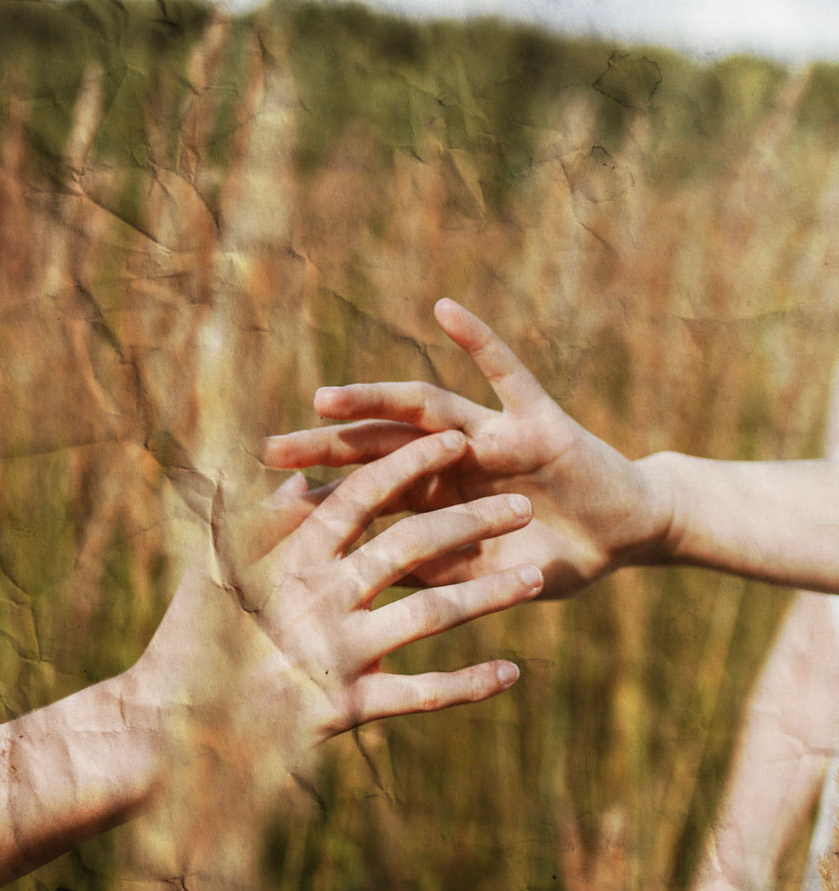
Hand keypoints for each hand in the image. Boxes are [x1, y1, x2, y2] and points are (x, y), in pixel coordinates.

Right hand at [133, 430, 543, 766]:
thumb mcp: (215, 571)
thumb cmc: (188, 646)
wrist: (168, 730)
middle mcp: (323, 598)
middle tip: (521, 506)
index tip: (457, 441)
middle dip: (472, 520)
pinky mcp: (349, 708)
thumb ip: (260, 523)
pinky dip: (468, 684)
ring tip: (536, 578)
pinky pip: (422, 694)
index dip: (413, 464)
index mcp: (293, 558)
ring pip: (431, 613)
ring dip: (488, 593)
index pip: (365, 497)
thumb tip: (300, 482)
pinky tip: (511, 673)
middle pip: (413, 545)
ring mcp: (340, 654)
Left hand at [264, 299, 672, 597]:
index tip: (263, 507)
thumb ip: (435, 568)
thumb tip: (364, 582)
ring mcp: (492, 434)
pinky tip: (444, 308)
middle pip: (379, 446)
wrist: (626, 535)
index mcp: (435, 497)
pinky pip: (506, 373)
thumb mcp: (486, 574)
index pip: (369, 492)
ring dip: (375, 400)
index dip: (321, 498)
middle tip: (269, 451)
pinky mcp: (539, 419)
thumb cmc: (554, 556)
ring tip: (324, 396)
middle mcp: (454, 458)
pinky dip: (478, 339)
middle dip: (326, 447)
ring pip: (425, 409)